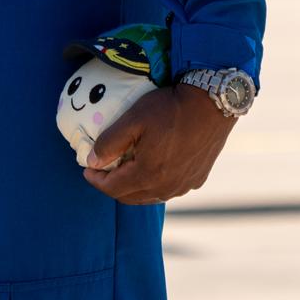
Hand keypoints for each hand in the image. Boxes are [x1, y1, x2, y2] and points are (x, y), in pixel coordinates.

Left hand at [83, 81, 238, 204]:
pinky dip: (155, 183)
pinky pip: (169, 189)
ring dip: (134, 186)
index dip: (96, 180)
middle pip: (130, 197)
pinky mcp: (197, 179)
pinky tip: (153, 167)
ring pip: (150, 196)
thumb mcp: (133, 119)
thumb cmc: (170, 108)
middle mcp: (166, 187)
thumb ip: (109, 142)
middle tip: (104, 170)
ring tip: (126, 169)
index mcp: (148, 174)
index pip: (112, 189)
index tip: (87, 170)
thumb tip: (92, 162)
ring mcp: (184, 185)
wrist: (212, 102)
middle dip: (113, 186)